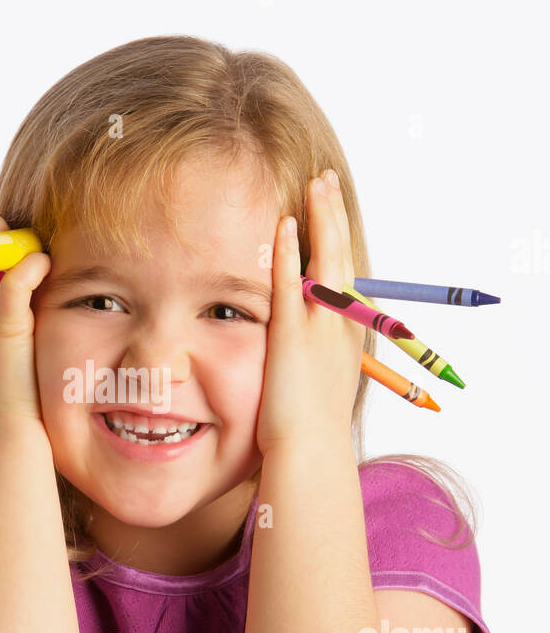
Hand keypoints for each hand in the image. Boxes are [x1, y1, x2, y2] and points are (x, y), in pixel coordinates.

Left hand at [255, 171, 363, 456]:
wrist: (310, 451)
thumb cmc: (311, 429)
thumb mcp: (319, 382)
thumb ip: (312, 356)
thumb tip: (303, 351)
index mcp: (348, 332)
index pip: (345, 273)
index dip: (338, 239)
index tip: (331, 211)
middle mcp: (340, 322)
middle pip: (341, 255)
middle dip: (333, 215)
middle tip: (325, 182)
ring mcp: (319, 325)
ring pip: (324, 258)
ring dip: (319, 218)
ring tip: (314, 186)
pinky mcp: (292, 333)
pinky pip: (290, 282)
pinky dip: (288, 251)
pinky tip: (284, 224)